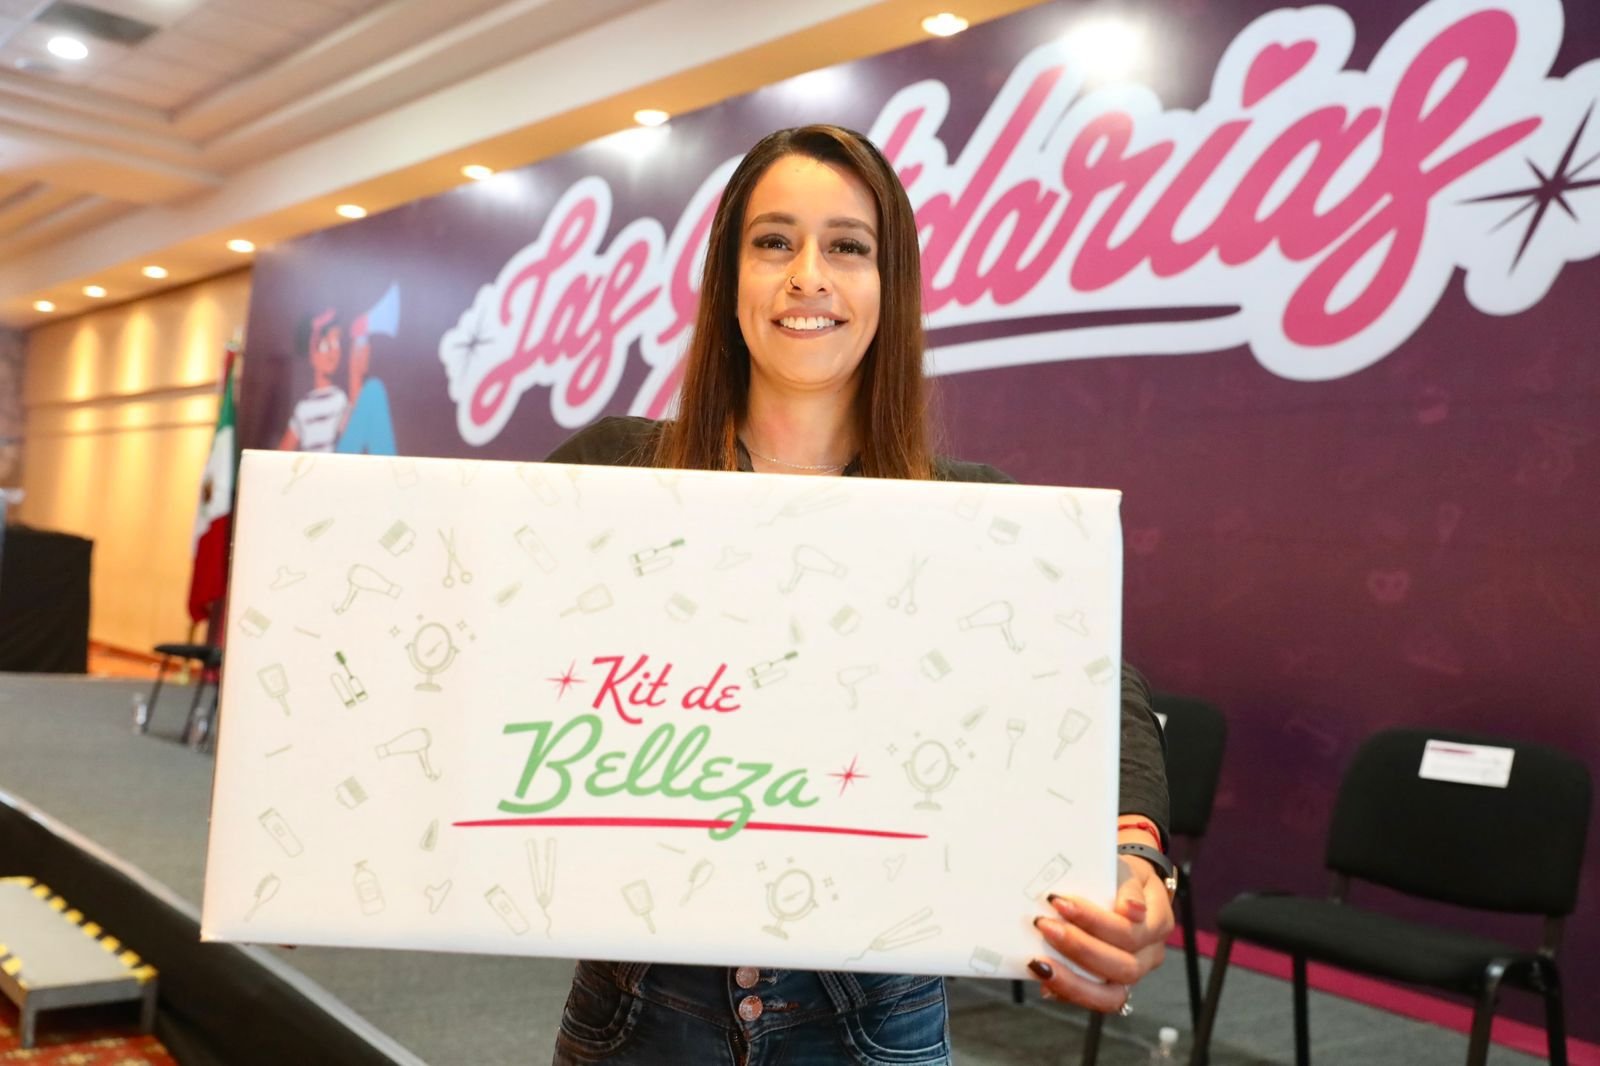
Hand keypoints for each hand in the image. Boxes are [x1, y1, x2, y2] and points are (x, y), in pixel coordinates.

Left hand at [1027, 852, 1174, 1010]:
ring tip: (1039, 963)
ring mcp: (1132, 975)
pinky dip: (1066, 992)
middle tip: (1044, 926)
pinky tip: (1044, 977)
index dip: (1093, 921)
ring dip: (1071, 980)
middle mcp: (1150, 955)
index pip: (1130, 932)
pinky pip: (1093, 1000)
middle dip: (1079, 949)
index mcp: (1157, 923)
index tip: (1058, 901)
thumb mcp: (1128, 870)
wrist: (1124, 888)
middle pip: (1123, 967)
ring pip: (1111, 996)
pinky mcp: (1111, 987)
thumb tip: (1131, 910)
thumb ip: (1128, 887)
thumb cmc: (1122, 878)